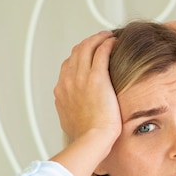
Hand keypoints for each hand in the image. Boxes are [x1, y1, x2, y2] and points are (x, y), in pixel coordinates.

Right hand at [53, 31, 120, 145]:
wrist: (92, 140)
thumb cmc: (85, 136)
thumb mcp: (69, 122)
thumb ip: (69, 112)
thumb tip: (72, 113)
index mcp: (61, 91)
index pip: (67, 66)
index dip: (78, 57)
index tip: (88, 56)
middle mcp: (68, 81)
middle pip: (75, 53)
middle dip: (88, 43)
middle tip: (99, 40)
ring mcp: (81, 78)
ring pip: (87, 47)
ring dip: (97, 38)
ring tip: (107, 36)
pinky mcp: (97, 77)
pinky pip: (101, 52)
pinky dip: (106, 43)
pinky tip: (113, 41)